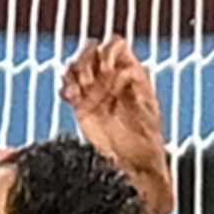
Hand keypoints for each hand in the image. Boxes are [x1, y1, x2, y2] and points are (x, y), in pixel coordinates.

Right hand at [60, 39, 177, 213]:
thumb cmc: (147, 144)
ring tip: (78, 91)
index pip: (116, 45)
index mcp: (132, 74)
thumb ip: (136, 90)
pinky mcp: (82, 106)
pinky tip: (70, 97)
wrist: (133, 168)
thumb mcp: (147, 114)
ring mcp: (96, 91)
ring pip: (77, 65)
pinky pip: (67, 86)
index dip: (109, 51)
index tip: (108, 68)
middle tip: (90, 81)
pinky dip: (65, 87)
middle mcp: (113, 78)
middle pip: (92, 50)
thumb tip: (126, 70)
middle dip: (87, 59)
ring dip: (74, 72)